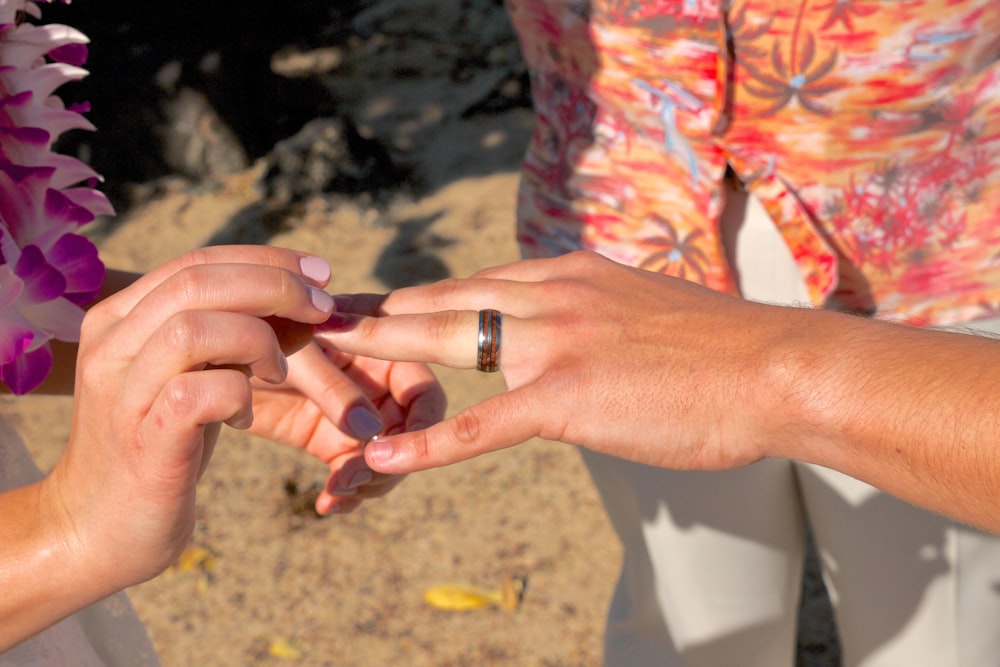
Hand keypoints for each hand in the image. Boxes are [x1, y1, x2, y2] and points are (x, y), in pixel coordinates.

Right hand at [41, 246, 336, 596]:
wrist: (95, 534)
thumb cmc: (158, 451)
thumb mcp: (191, 379)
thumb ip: (226, 338)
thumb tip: (298, 301)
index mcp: (120, 320)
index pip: (197, 262)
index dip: (266, 260)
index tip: (319, 272)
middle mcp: (113, 345)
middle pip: (198, 280)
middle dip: (275, 285)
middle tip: (322, 310)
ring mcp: (123, 391)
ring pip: (196, 327)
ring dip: (259, 340)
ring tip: (278, 372)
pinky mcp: (144, 439)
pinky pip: (200, 392)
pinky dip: (240, 395)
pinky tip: (246, 417)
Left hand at [247, 341, 444, 514]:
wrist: (213, 359)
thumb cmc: (258, 336)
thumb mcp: (296, 355)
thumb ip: (333, 388)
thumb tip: (371, 433)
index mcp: (382, 353)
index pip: (422, 392)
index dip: (421, 425)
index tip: (394, 451)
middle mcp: (377, 385)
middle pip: (409, 434)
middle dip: (390, 463)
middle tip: (356, 480)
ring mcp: (355, 417)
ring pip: (384, 461)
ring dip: (369, 483)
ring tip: (338, 492)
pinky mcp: (330, 442)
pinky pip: (352, 474)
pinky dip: (345, 493)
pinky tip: (326, 504)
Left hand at [314, 251, 793, 474]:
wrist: (776, 366)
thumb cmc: (718, 350)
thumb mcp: (641, 310)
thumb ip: (590, 315)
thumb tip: (567, 335)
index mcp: (564, 273)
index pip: (468, 282)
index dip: (411, 296)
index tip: (367, 302)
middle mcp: (548, 293)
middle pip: (436, 302)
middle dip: (367, 314)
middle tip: (308, 319)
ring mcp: (554, 342)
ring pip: (441, 346)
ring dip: (372, 360)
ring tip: (309, 370)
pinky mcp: (568, 395)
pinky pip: (482, 423)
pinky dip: (426, 441)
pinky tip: (378, 454)